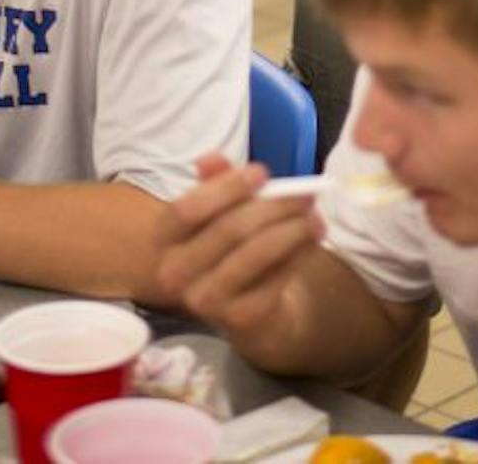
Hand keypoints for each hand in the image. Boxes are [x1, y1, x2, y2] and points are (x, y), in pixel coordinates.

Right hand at [154, 153, 322, 339]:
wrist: (241, 308)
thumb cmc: (225, 248)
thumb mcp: (215, 213)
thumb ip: (214, 184)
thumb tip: (210, 159)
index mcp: (162, 240)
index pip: (186, 210)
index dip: (225, 189)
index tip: (263, 172)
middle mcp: (174, 274)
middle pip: (228, 230)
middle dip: (273, 207)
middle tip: (306, 194)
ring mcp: (205, 301)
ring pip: (255, 255)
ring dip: (292, 231)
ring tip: (315, 217)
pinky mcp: (238, 319)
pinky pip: (274, 280)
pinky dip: (299, 256)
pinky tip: (313, 241)